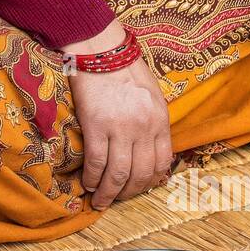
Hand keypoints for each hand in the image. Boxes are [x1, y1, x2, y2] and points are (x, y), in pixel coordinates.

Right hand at [65, 24, 171, 209]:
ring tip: (100, 201)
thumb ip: (154, 123)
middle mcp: (144, 128)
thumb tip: (151, 150)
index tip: (139, 188)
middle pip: (140, 173)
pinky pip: (97, 161)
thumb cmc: (126, 70)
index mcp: (160, 120)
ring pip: (118, 173)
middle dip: (129, 193)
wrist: (102, 49)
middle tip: (117, 200)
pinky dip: (93, 177)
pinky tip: (88, 183)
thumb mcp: (152, 96)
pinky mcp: (96, 125)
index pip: (161, 163)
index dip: (150, 181)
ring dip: (109, 193)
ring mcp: (120, 128)